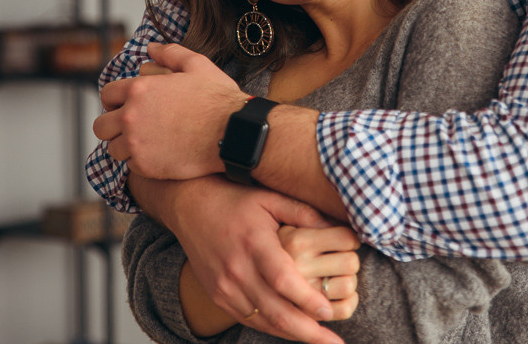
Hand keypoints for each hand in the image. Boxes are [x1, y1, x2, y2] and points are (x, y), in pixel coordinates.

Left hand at [93, 42, 246, 179]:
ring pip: (113, 149)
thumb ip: (170, 54)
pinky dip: (140, 161)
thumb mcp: (197, 65)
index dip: (116, 100)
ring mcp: (137, 144)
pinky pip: (130, 166)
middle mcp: (131, 117)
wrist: (232, 133)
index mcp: (139, 90)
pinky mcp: (146, 166)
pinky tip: (157, 155)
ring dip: (125, 146)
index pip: (107, 95)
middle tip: (130, 127)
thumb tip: (151, 48)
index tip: (126, 106)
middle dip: (113, 126)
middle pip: (101, 126)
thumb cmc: (217, 99)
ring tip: (144, 143)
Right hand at [165, 176, 346, 343]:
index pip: (282, 279)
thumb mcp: (270, 198)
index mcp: (254, 244)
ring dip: (293, 334)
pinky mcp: (218, 295)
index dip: (306, 298)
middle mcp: (237, 269)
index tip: (330, 311)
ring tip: (321, 340)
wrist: (189, 207)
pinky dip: (273, 329)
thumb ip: (303, 213)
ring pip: (263, 321)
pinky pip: (249, 319)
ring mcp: (225, 286)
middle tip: (334, 342)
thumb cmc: (234, 201)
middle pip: (275, 310)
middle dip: (307, 331)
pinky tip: (293, 332)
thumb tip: (338, 225)